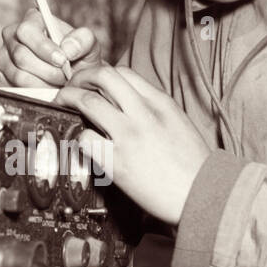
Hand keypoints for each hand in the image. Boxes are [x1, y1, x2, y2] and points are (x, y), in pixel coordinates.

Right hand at [0, 9, 102, 86]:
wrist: (74, 81)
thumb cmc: (79, 59)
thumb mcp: (89, 46)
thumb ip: (83, 40)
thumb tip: (67, 48)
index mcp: (31, 21)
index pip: (27, 31)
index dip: (43, 47)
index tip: (62, 60)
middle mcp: (12, 37)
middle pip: (21, 56)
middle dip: (47, 71)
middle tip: (64, 78)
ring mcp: (4, 58)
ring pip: (18, 75)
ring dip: (43, 84)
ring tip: (58, 85)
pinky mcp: (1, 78)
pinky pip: (13, 89)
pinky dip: (34, 94)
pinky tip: (47, 92)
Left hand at [57, 64, 212, 226]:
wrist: (203, 194)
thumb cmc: (193, 165)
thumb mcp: (178, 123)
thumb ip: (153, 109)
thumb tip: (126, 102)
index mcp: (160, 102)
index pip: (123, 72)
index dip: (101, 74)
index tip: (92, 82)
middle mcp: (143, 113)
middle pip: (102, 77)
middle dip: (79, 77)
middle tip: (70, 87)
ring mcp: (129, 136)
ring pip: (87, 101)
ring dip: (69, 99)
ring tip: (63, 105)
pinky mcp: (117, 162)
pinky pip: (85, 139)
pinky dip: (77, 137)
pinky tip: (79, 142)